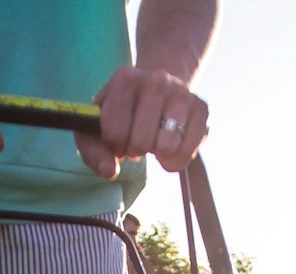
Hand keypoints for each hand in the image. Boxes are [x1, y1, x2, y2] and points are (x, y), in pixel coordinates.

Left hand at [76, 66, 208, 179]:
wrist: (159, 87)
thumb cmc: (124, 113)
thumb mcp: (98, 127)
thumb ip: (93, 151)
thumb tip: (110, 171)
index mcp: (125, 79)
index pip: (114, 133)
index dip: (114, 145)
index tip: (119, 136)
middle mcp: (156, 80)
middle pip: (141, 142)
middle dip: (136, 150)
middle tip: (138, 138)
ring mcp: (182, 92)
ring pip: (167, 147)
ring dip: (157, 154)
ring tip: (155, 139)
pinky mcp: (202, 109)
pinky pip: (186, 153)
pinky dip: (176, 159)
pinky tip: (172, 144)